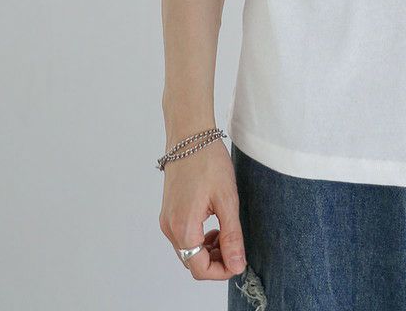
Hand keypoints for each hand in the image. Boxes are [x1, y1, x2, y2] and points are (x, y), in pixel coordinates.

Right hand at [159, 139, 246, 279]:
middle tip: (235, 246)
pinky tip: (213, 224)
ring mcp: (166, 219)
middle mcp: (170, 228)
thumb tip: (236, 264)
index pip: (200, 268)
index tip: (239, 261)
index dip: (221, 271)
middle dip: (215, 260)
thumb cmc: (208, 161)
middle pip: (191, 262)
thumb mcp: (227, 200)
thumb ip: (231, 236)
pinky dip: (198, 238)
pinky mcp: (168, 211)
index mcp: (184, 227)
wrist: (189, 135)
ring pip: (187, 250)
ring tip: (226, 233)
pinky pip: (182, 236)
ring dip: (207, 250)